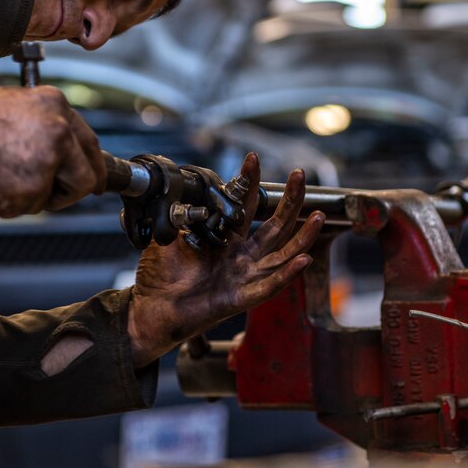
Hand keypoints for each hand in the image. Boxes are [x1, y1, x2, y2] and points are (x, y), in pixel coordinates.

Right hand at [0, 86, 104, 216]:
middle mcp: (59, 131)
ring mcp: (46, 161)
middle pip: (86, 177)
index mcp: (57, 106)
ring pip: (54, 197)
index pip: (90, 144)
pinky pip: (28, 207)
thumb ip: (46, 126)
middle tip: (56, 195)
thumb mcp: (18, 104)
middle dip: (71, 191)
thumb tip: (64, 152)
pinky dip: (9, 202)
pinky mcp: (28, 188)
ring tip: (2, 173)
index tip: (96, 181)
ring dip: (32, 195)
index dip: (93, 167)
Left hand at [126, 153, 323, 366]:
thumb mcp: (167, 237)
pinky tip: (303, 259)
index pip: (245, 207)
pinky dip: (287, 274)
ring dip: (302, 236)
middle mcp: (241, 258)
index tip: (253, 158)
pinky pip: (269, 286)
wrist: (150, 309)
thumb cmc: (159, 278)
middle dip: (290, 201)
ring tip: (317, 216)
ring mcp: (244, 278)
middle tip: (300, 175)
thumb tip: (181, 191)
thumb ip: (178, 215)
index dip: (250, 183)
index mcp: (226, 241)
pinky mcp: (240, 298)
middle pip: (275, 227)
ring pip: (282, 256)